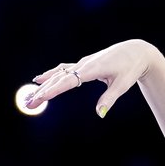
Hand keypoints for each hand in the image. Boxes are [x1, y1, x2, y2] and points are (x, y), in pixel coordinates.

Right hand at [24, 38, 160, 116]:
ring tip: (30, 96)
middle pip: (59, 79)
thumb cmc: (131, 68)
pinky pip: (64, 69)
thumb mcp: (123, 84)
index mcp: (92, 69)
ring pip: (59, 74)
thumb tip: (100, 114)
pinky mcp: (84, 63)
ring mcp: (83, 63)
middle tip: (28, 104)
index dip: (53, 90)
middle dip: (43, 92)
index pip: (68, 81)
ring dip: (44, 85)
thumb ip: (110, 98)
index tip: (40, 98)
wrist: (136, 51)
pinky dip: (51, 75)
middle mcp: (84, 64)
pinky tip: (40, 79)